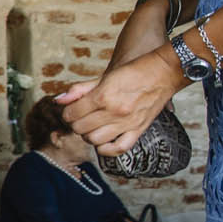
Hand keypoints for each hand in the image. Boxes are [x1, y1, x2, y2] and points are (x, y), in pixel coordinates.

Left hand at [59, 50, 187, 155]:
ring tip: (91, 126)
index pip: (71, 114)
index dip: (66, 113)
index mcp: (103, 96)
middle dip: (75, 123)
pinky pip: (118, 149)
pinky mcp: (139, 130)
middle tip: (80, 117)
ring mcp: (127, 122)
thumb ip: (79, 89)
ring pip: (94, 140)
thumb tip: (58, 100)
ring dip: (88, 135)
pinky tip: (103, 141)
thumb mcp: (103, 77)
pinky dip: (106, 149)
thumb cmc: (133, 72)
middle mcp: (115, 111)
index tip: (71, 110)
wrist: (164, 72)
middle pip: (79, 128)